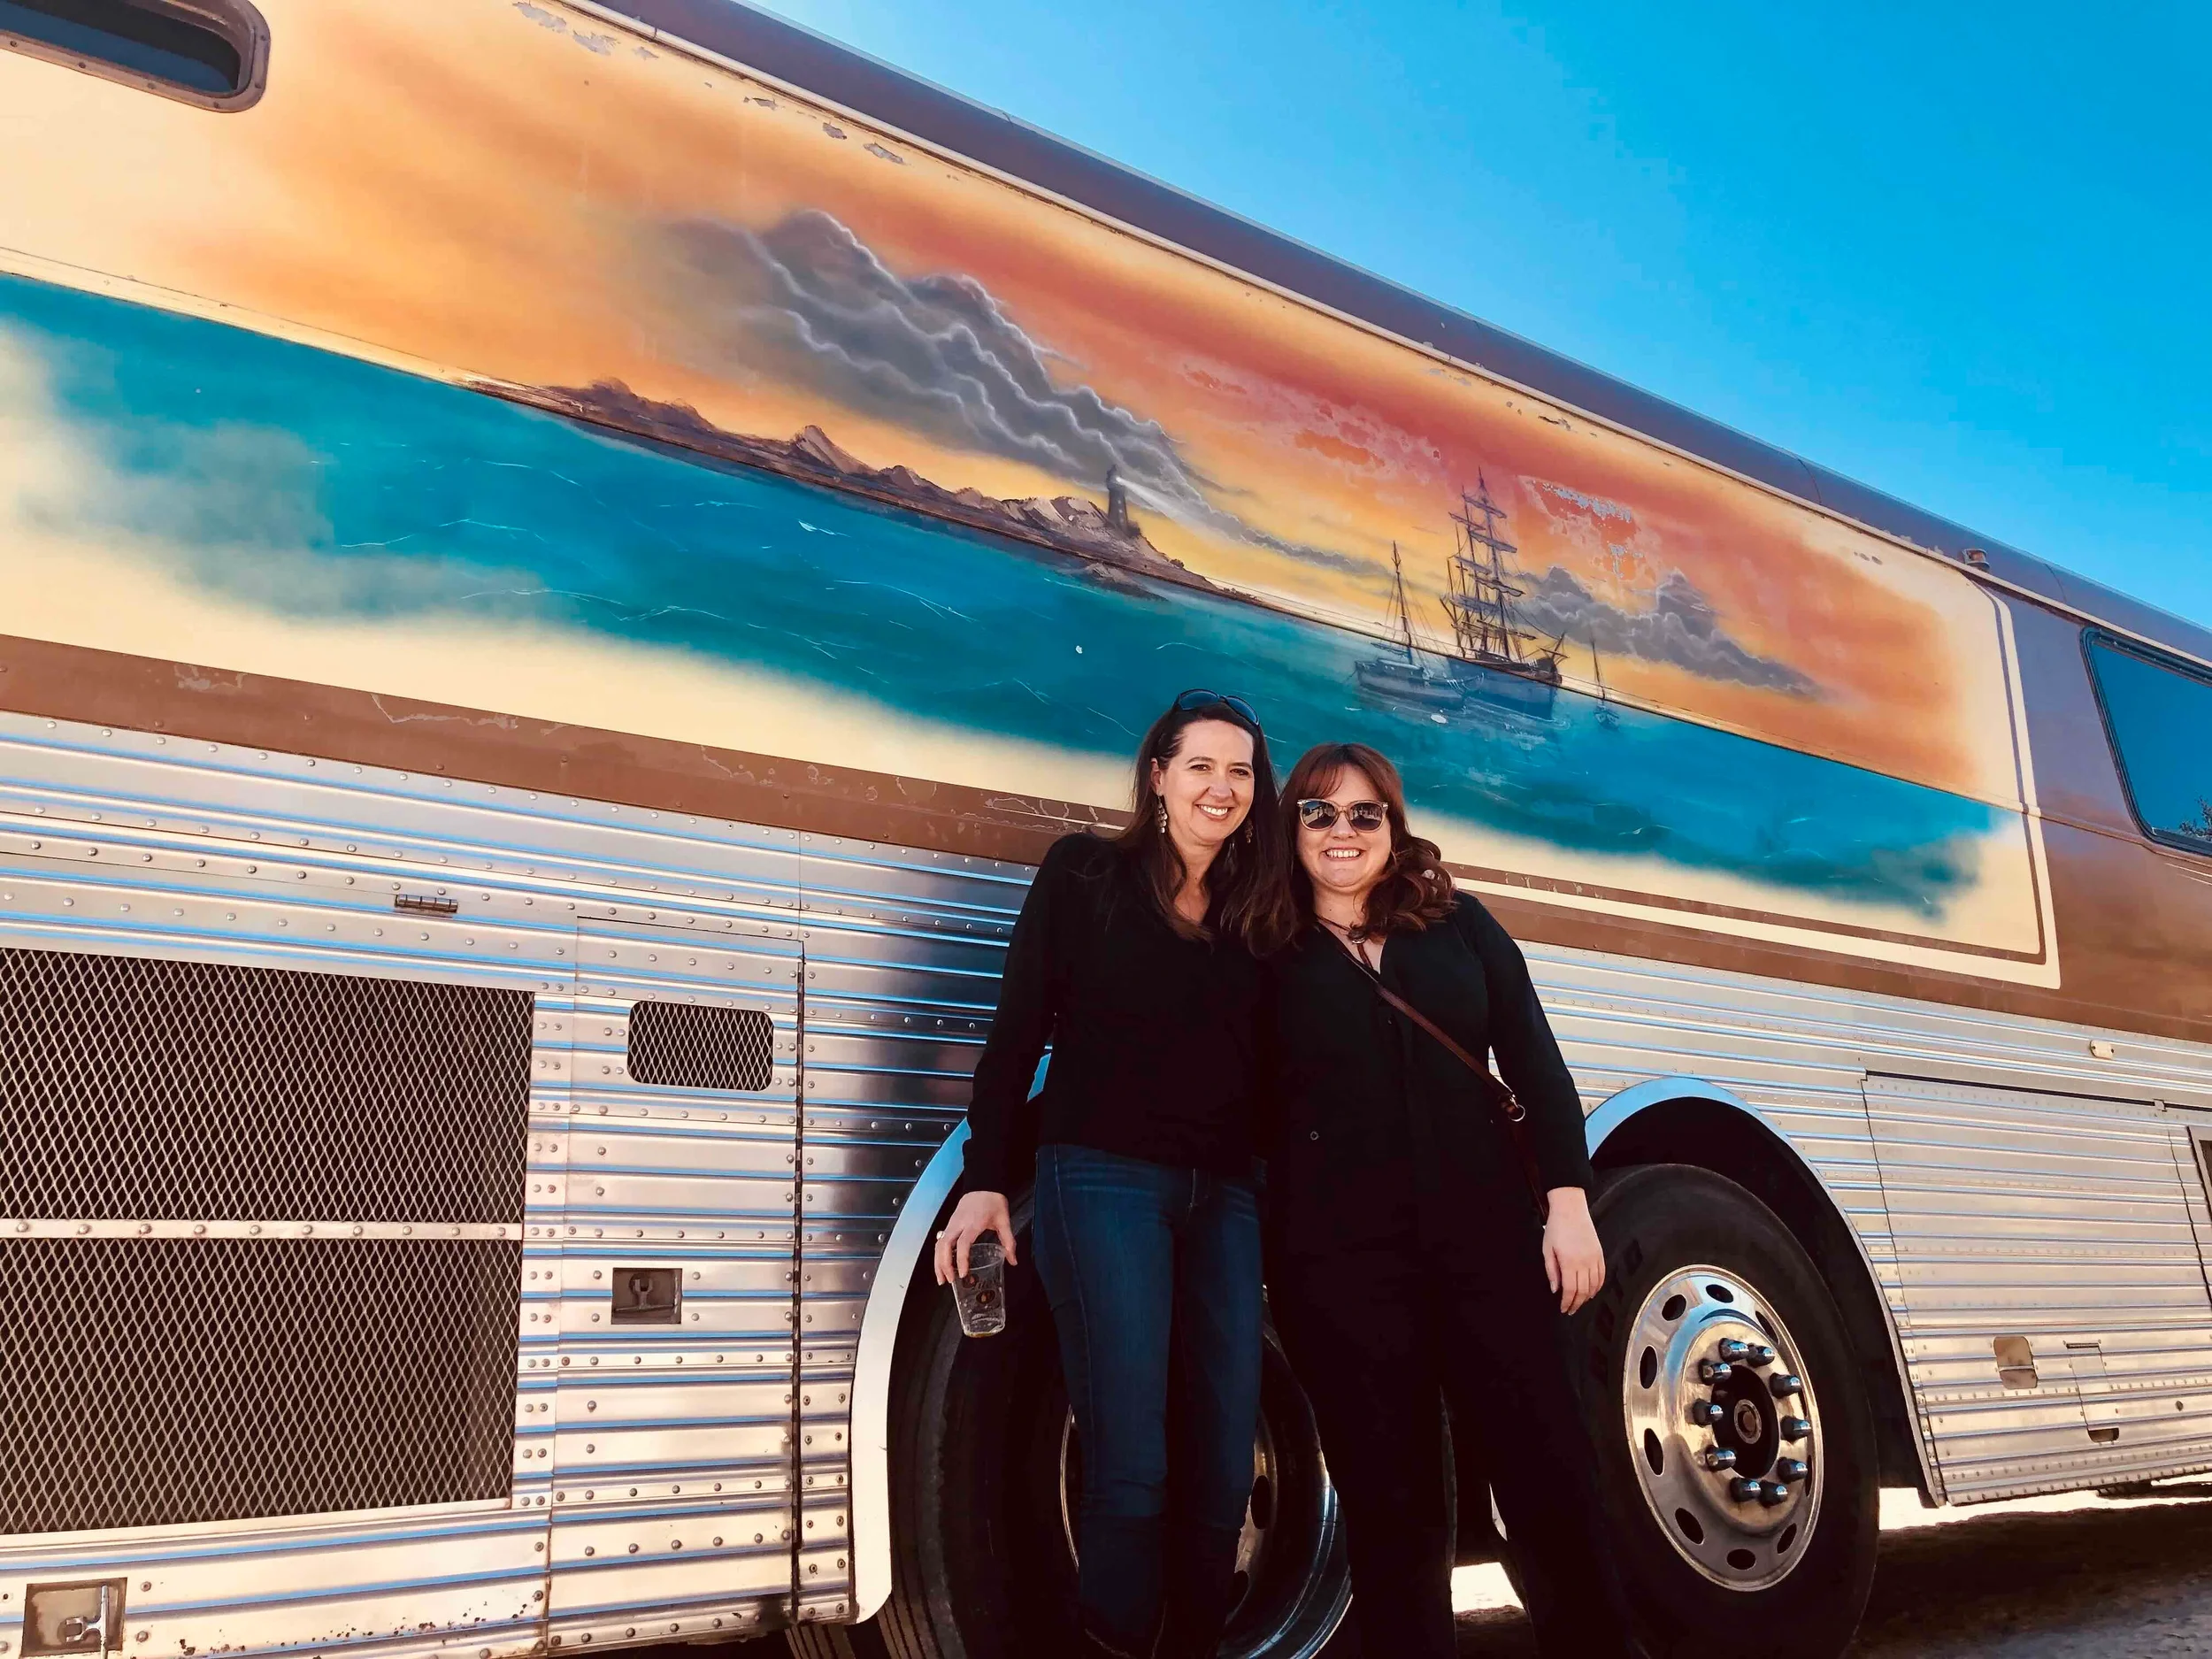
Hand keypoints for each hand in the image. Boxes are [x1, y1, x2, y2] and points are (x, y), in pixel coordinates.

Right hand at [934, 1189, 1015, 1283]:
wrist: (983, 1184)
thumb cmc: (993, 1201)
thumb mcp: (1004, 1220)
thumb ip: (1008, 1241)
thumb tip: (1013, 1260)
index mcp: (973, 1223)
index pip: (963, 1243)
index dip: (961, 1260)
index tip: (963, 1274)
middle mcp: (959, 1224)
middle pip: (944, 1245)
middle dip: (944, 1265)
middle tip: (948, 1281)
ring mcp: (952, 1223)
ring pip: (939, 1244)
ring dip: (938, 1262)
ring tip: (942, 1278)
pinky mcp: (949, 1224)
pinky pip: (940, 1241)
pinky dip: (939, 1254)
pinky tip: (942, 1265)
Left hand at [1542, 1186, 1604, 1313]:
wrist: (1571, 1209)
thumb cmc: (1556, 1228)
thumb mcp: (1547, 1249)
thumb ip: (1552, 1271)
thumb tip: (1555, 1289)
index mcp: (1569, 1262)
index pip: (1570, 1290)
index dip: (1567, 1302)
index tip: (1564, 1309)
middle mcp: (1584, 1262)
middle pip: (1583, 1291)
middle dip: (1577, 1303)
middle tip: (1571, 1310)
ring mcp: (1594, 1258)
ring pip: (1594, 1285)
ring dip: (1587, 1297)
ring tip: (1580, 1302)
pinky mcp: (1600, 1254)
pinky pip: (1602, 1275)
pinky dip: (1598, 1286)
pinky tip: (1592, 1291)